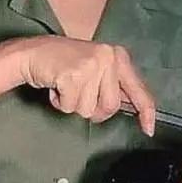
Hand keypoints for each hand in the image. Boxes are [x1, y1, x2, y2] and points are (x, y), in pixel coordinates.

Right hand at [18, 36, 155, 135]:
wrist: (32, 52)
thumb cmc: (66, 64)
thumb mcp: (98, 68)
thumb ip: (115, 85)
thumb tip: (135, 107)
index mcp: (118, 56)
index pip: (139, 89)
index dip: (146, 112)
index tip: (149, 130)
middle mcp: (108, 57)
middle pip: (111, 107)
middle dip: (93, 109)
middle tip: (79, 93)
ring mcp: (90, 65)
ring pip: (89, 110)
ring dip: (74, 105)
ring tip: (67, 86)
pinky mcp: (72, 75)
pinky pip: (70, 107)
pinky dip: (60, 103)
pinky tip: (57, 86)